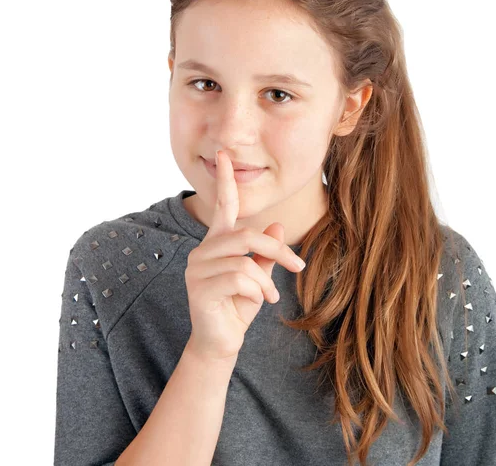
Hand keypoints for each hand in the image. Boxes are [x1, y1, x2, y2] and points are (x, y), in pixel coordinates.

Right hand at [184, 150, 305, 361]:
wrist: (222, 341)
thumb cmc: (239, 305)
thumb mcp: (259, 275)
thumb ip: (266, 252)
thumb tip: (277, 225)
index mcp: (217, 242)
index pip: (222, 205)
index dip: (225, 180)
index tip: (225, 155)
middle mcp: (203, 250)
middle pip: (246, 234)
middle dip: (278, 250)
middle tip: (299, 266)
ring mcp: (197, 268)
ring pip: (244, 259)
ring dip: (266, 279)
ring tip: (272, 294)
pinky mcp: (198, 287)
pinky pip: (239, 278)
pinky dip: (259, 289)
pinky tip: (263, 301)